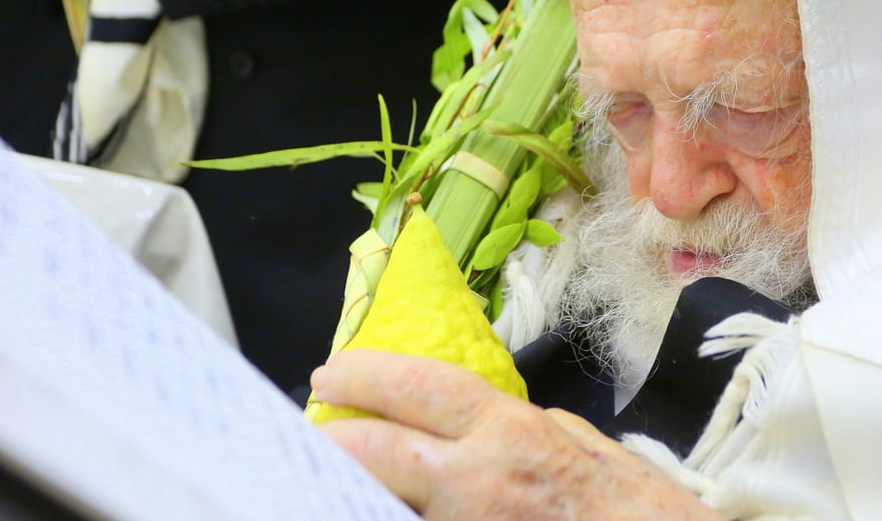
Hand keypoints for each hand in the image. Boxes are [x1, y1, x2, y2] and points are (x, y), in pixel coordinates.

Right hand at [311, 350, 723, 520]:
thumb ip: (443, 511)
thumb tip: (407, 500)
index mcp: (481, 490)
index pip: (382, 453)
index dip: (334, 446)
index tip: (304, 444)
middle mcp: (510, 445)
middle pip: (419, 391)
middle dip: (364, 380)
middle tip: (322, 378)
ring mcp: (549, 431)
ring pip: (465, 385)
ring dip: (411, 376)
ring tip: (370, 375)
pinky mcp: (578, 434)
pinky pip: (503, 403)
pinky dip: (462, 398)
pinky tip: (448, 413)